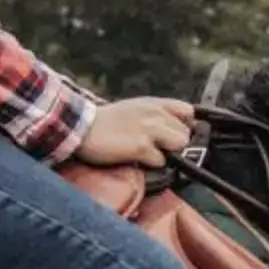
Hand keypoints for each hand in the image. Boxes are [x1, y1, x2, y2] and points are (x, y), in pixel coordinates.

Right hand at [77, 97, 194, 167]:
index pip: (188, 111)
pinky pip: (161, 160)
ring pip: (180, 145)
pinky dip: (152, 164)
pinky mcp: (142, 146)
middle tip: (159, 150)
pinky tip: (137, 160)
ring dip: (169, 154)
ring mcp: (150, 129)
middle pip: (186, 133)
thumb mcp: (133, 109)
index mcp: (154, 104)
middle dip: (176, 145)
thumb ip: (154, 115)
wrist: (80, 127)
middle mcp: (155, 113)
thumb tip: (172, 131)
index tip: (178, 135)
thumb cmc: (104, 122)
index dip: (187, 125)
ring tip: (151, 155)